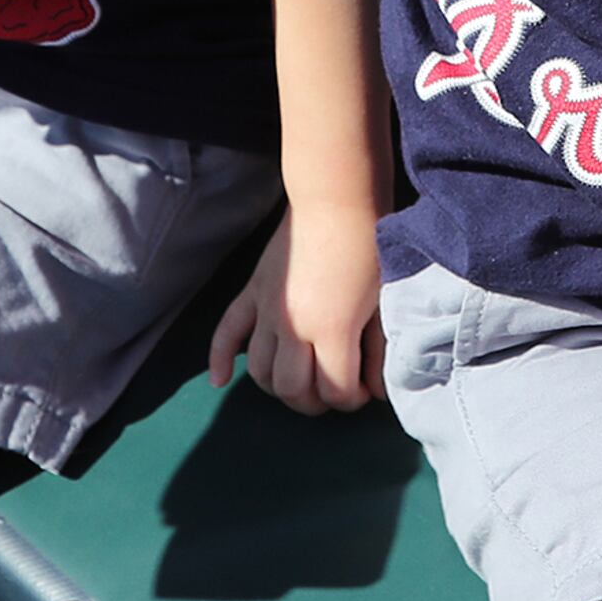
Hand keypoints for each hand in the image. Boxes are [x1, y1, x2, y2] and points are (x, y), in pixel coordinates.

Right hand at [206, 208, 382, 412]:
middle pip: (291, 390)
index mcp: (331, 330)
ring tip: (301, 383)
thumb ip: (378, 351)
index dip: (352, 400)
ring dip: (279, 387)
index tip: (363, 391)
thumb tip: (374, 391)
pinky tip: (220, 381)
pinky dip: (218, 359)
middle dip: (315, 401)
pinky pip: (226, 332)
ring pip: (260, 372)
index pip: (334, 392)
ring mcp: (266, 310)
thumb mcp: (383, 303)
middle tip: (333, 391)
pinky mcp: (252, 292)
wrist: (337, 199)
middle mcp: (292, 327)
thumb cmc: (370, 248)